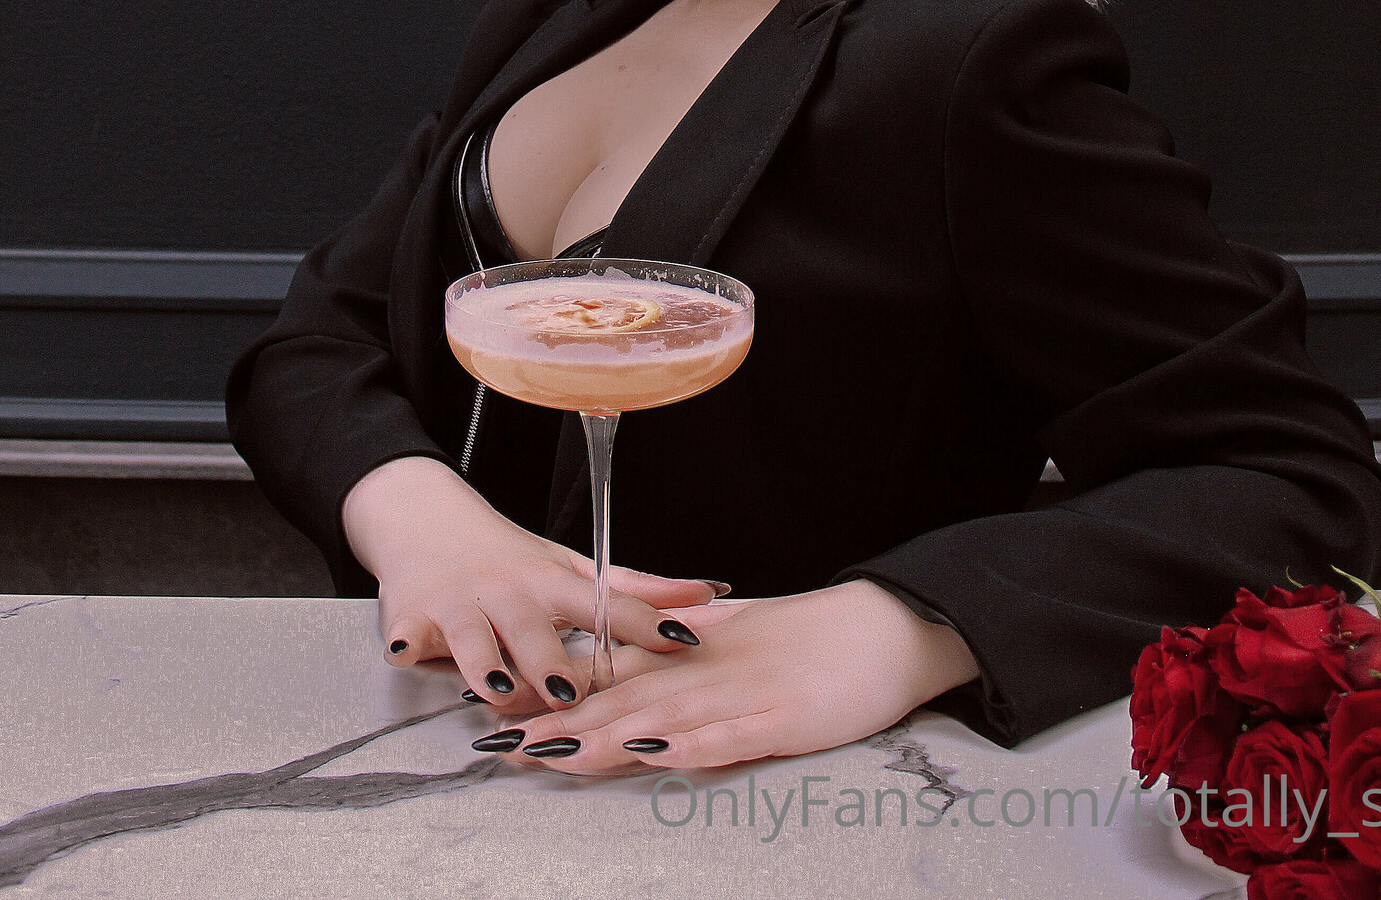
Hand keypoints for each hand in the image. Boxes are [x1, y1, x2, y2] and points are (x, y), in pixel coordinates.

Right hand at [340, 455, 720, 714]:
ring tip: (498, 688)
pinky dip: (408, 642)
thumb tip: (706, 593)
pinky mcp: (413, 615)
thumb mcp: (568, 566)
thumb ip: (634, 588)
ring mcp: (460, 604)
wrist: (425, 520)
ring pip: (476, 640)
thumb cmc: (506, 555)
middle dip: (550, 661)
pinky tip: (409, 650)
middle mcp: (508, 593)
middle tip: (569, 691)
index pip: (604, 603)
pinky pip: (409, 633)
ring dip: (486, 664)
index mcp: (551, 583)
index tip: (678, 641)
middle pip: (534, 630)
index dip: (643, 623)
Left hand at [485, 579, 980, 773]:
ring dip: (601, 737)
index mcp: (692, 654)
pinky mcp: (778, 717)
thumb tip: (635, 667)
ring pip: (659, 717)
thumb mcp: (738, 638)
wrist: (883, 628)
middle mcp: (704, 672)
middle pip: (620, 699)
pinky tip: (651, 751)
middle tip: (497, 743)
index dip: (554, 691)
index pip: (611, 674)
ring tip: (549, 754)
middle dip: (555, 724)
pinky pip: (725, 733)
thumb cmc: (813, 639)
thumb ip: (685, 651)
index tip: (499, 707)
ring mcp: (740, 694)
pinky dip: (684, 743)